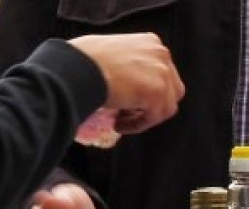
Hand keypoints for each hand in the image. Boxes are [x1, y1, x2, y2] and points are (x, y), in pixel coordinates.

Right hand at [68, 33, 184, 133]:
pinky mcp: (158, 93)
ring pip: (166, 106)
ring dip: (144, 117)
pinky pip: (153, 117)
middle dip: (154, 103)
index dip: (149, 89)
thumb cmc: (82, 58)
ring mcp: (162, 74)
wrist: (77, 68)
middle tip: (130, 111)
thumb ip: (129, 62)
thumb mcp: (112, 50)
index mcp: (151, 43)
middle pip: (171, 89)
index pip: (161, 72)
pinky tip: (119, 125)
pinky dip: (137, 125)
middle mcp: (161, 55)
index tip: (131, 98)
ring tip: (121, 119)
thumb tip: (128, 81)